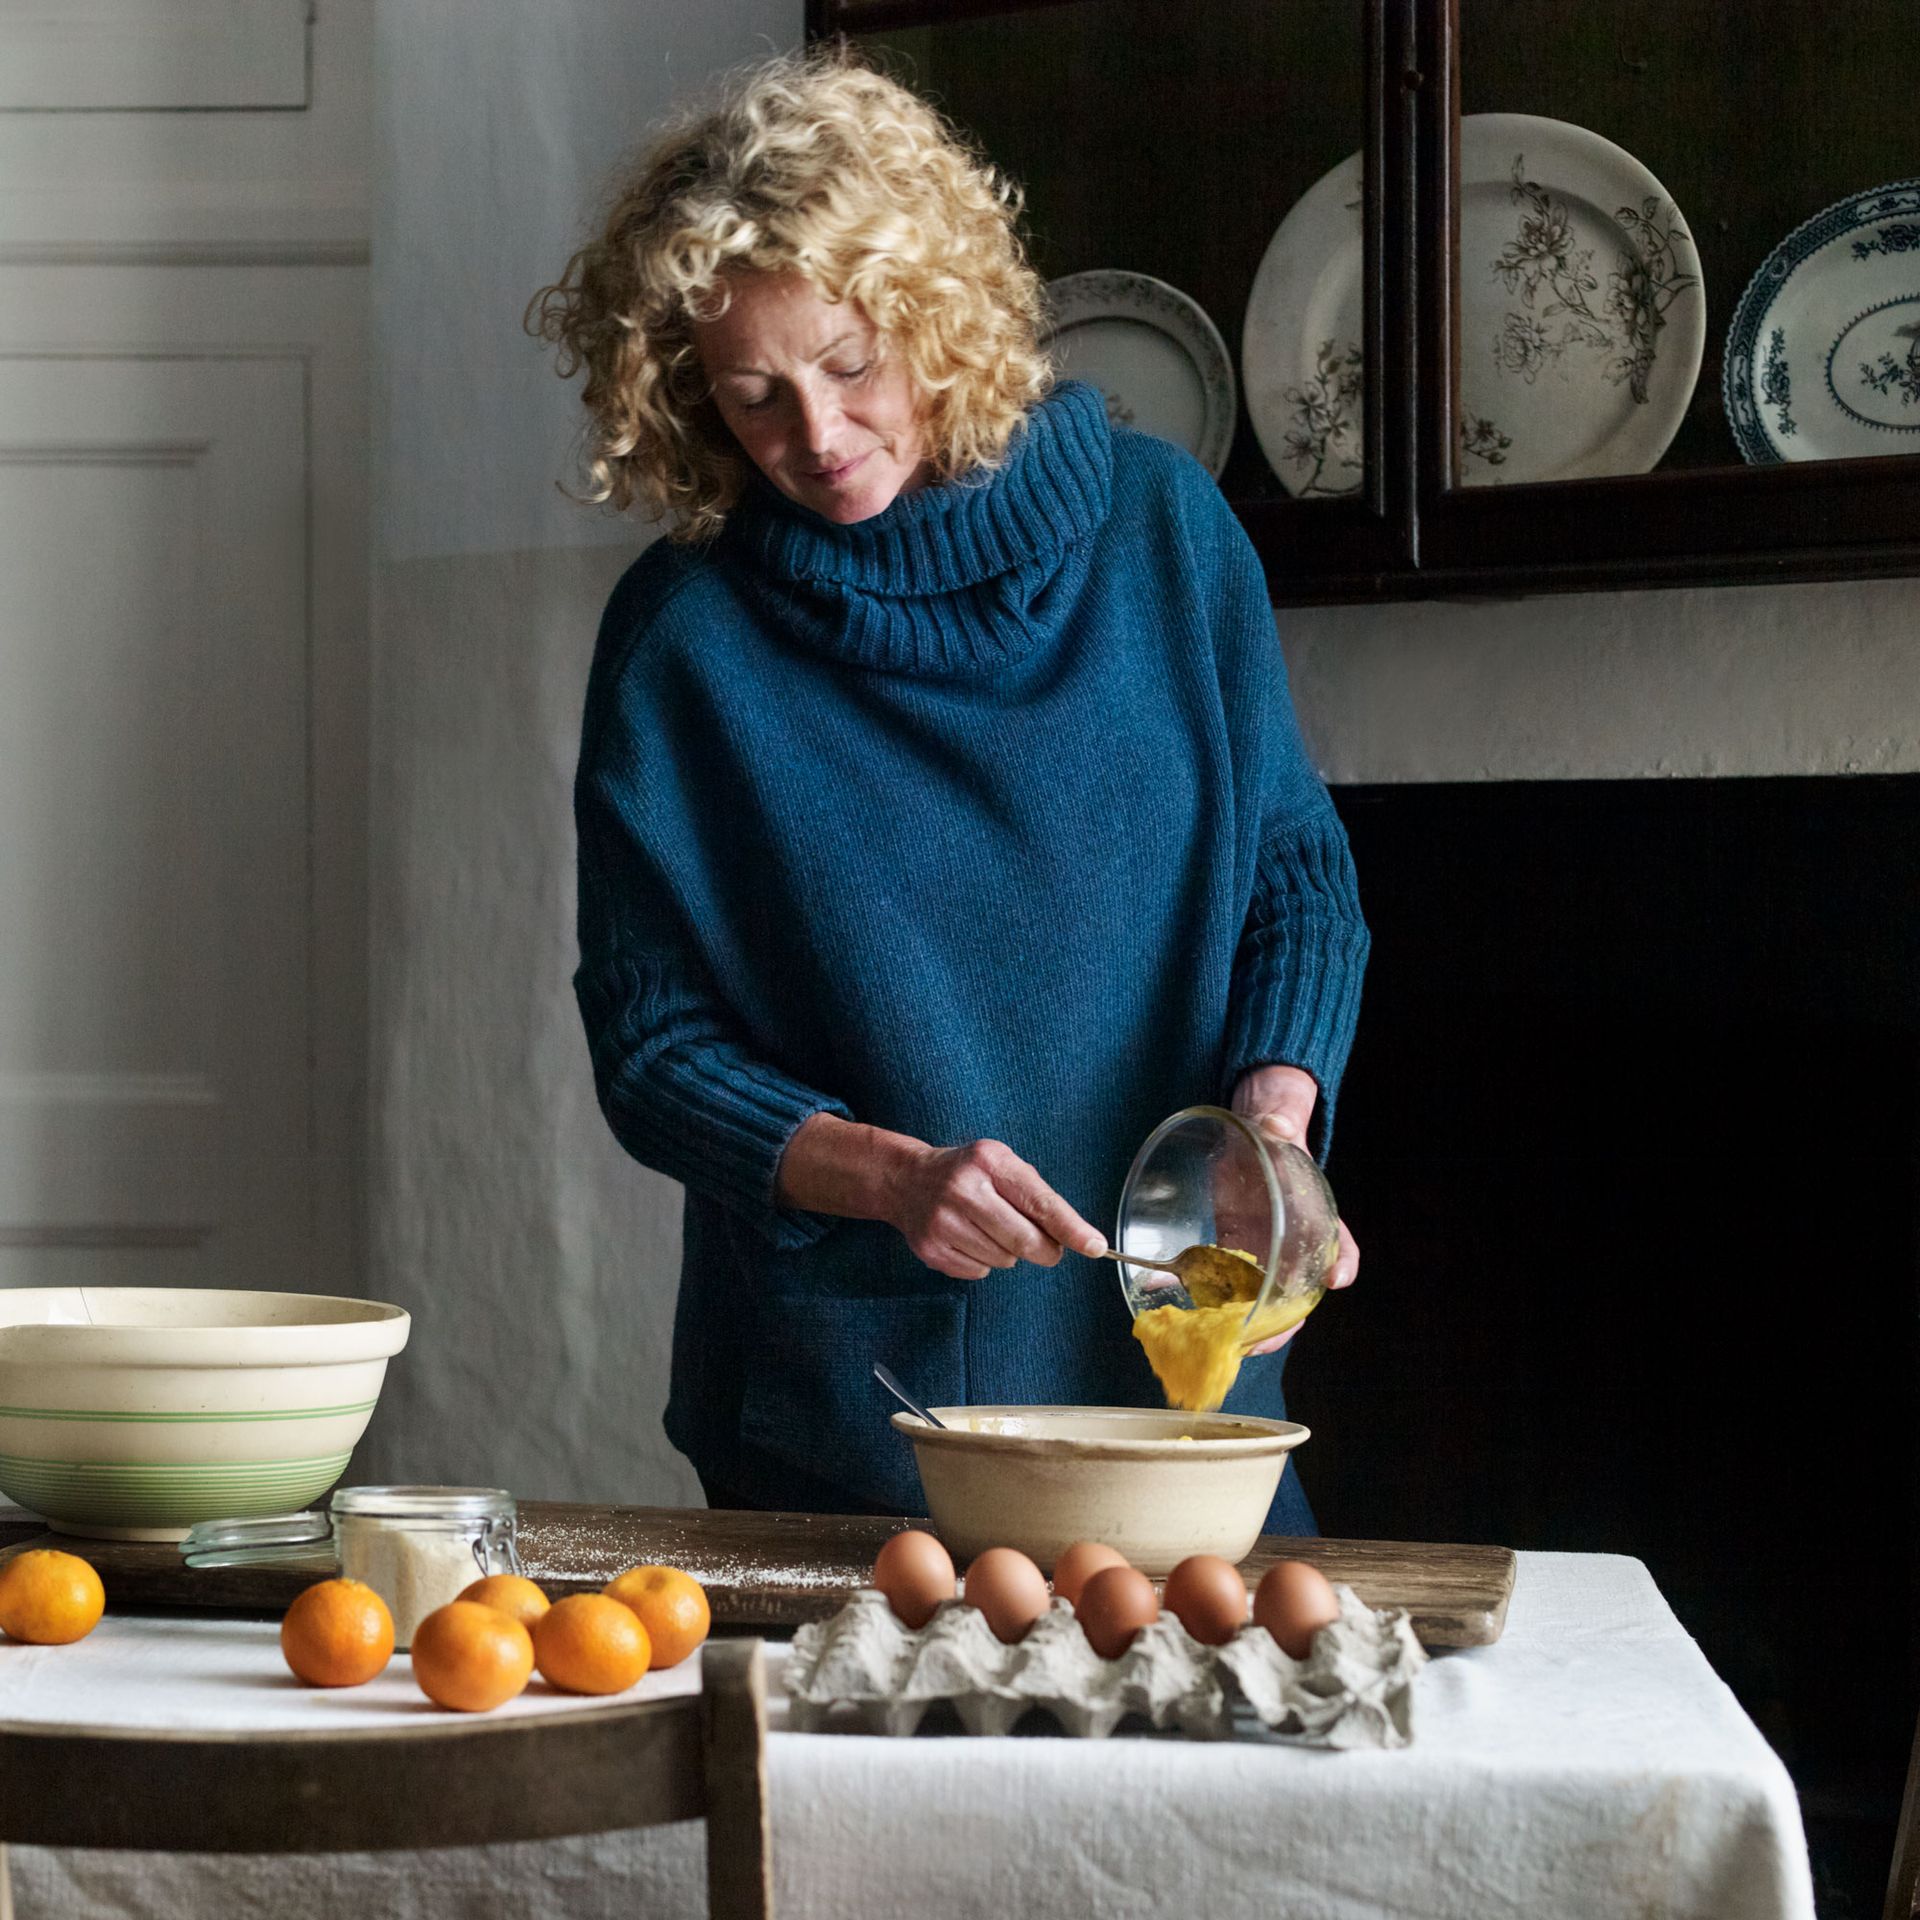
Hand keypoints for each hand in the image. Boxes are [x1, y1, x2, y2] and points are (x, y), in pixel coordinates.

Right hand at [886, 1138, 1106, 1280]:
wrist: (906, 1180)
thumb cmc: (967, 1172)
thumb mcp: (1002, 1165)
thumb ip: (1037, 1196)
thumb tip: (1074, 1237)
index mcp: (989, 1162)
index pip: (1040, 1202)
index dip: (1071, 1229)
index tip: (1096, 1247)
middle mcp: (963, 1190)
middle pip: (1024, 1240)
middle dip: (1046, 1251)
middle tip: (1048, 1248)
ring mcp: (943, 1221)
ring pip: (1004, 1260)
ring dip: (1009, 1252)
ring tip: (990, 1228)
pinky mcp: (931, 1249)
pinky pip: (980, 1271)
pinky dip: (984, 1261)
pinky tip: (969, 1238)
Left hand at [1230, 1066, 1359, 1355]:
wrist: (1251, 1139)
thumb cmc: (1273, 1137)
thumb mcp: (1278, 1128)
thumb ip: (1278, 1126)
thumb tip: (1276, 1124)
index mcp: (1314, 1219)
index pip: (1338, 1248)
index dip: (1339, 1265)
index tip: (1332, 1280)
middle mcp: (1291, 1246)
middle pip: (1293, 1296)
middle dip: (1274, 1326)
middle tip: (1248, 1343)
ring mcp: (1260, 1255)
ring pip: (1257, 1302)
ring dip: (1238, 1326)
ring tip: (1213, 1344)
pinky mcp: (1231, 1254)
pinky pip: (1221, 1285)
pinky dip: (1201, 1300)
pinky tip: (1176, 1307)